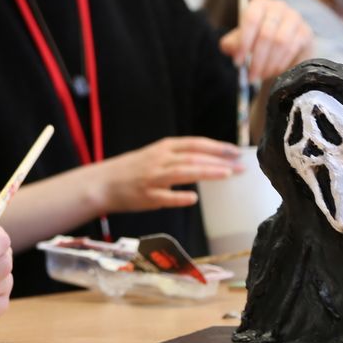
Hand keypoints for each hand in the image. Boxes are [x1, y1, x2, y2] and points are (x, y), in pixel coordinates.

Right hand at [94, 137, 243, 211]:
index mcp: (162, 148)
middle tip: (241, 166)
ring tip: (227, 175)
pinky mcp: (145, 196)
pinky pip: (164, 197)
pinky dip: (178, 197)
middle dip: (219, 160)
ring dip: (205, 172)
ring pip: (182, 172)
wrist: (101, 183)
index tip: (237, 151)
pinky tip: (192, 199)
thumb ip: (178, 157)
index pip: (195, 144)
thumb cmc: (131, 170)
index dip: (217, 147)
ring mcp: (152, 178)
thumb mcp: (154, 155)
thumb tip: (209, 160)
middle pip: (193, 157)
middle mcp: (159, 160)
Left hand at [219, 0, 314, 81]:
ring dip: (269, 63)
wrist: (283, 46)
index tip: (238, 62)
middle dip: (257, 59)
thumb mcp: (241, 40)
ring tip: (261, 75)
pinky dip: (281, 63)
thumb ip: (231, 43)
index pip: (251, 19)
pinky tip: (274, 72)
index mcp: (259, 3)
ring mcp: (295, 18)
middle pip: (266, 33)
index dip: (243, 42)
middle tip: (250, 75)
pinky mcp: (306, 32)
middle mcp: (279, 6)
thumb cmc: (257, 40)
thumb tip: (230, 48)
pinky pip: (292, 49)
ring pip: (281, 42)